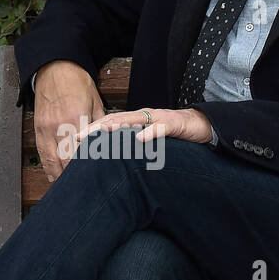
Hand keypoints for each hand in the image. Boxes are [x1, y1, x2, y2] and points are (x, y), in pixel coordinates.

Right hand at [34, 60, 104, 181]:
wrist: (55, 67)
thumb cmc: (78, 83)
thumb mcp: (96, 101)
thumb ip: (101, 124)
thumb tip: (109, 142)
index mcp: (77, 119)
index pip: (82, 152)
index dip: (88, 168)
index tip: (95, 179)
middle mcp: (59, 126)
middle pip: (66, 160)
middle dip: (74, 177)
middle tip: (84, 190)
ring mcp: (46, 128)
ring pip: (52, 160)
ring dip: (59, 176)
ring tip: (68, 189)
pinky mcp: (38, 128)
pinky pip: (42, 153)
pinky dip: (48, 167)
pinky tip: (54, 177)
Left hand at [72, 106, 213, 147]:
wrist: (202, 127)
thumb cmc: (173, 137)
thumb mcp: (150, 143)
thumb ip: (133, 148)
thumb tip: (112, 162)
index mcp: (136, 122)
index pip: (111, 124)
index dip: (93, 130)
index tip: (76, 140)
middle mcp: (144, 117)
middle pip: (117, 119)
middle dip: (97, 127)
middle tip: (80, 137)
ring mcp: (158, 119)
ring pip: (135, 120)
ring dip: (118, 125)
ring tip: (101, 131)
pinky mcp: (174, 124)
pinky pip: (161, 128)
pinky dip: (150, 133)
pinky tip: (140, 139)